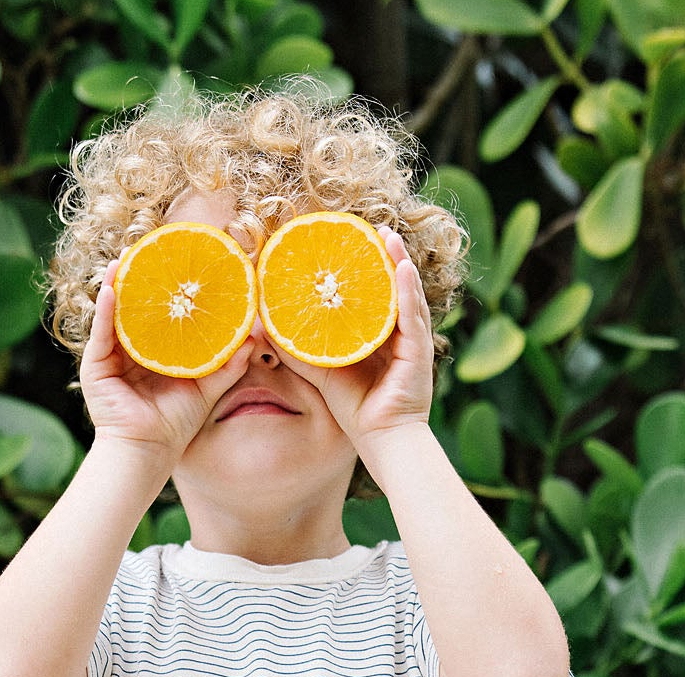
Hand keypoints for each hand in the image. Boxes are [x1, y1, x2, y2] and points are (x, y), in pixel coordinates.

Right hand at [79, 257, 252, 469]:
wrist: (148, 451)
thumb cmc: (174, 424)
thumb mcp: (207, 388)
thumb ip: (228, 364)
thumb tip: (254, 339)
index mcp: (153, 353)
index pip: (158, 315)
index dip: (166, 291)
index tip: (179, 265)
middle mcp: (129, 350)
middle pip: (133, 309)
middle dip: (139, 281)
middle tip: (149, 250)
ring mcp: (110, 356)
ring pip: (113, 314)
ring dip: (116, 285)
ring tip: (124, 258)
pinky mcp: (96, 366)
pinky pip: (100, 332)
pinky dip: (103, 310)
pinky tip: (109, 288)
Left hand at [277, 228, 434, 464]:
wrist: (380, 440)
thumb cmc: (355, 410)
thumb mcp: (322, 372)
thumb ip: (299, 350)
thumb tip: (267, 329)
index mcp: (381, 336)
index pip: (376, 295)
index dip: (367, 269)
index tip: (351, 242)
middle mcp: (400, 333)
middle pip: (394, 287)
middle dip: (385, 257)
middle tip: (371, 228)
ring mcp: (412, 341)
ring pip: (406, 294)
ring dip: (399, 263)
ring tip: (387, 237)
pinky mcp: (418, 353)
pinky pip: (413, 316)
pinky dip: (408, 291)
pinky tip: (401, 268)